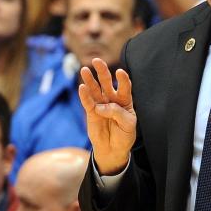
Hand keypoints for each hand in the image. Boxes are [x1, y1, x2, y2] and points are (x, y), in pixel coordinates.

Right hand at [78, 58, 136, 174]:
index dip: (123, 80)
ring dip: (90, 80)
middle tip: (97, 60)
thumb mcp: (128, 125)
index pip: (125, 87)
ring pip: (95, 90)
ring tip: (84, 70)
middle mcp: (112, 100)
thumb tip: (102, 106)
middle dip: (102, 72)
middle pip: (107, 83)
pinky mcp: (91, 113)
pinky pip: (87, 102)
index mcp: (125, 101)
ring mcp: (101, 105)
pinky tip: (81, 87)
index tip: (120, 72)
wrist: (114, 150)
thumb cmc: (124, 136)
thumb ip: (117, 113)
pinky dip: (84, 96)